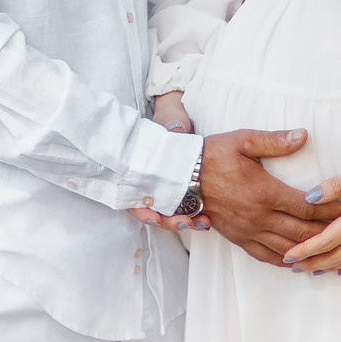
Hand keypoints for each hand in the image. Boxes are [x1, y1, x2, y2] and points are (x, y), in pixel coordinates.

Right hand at [129, 93, 207, 230]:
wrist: (181, 120)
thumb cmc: (171, 119)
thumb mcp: (170, 118)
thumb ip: (172, 122)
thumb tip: (177, 129)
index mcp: (140, 170)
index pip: (134, 198)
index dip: (142, 212)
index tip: (155, 217)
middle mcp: (150, 184)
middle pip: (151, 213)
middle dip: (168, 222)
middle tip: (185, 222)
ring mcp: (165, 190)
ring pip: (168, 215)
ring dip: (183, 222)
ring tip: (202, 222)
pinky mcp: (181, 193)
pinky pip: (184, 211)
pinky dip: (193, 218)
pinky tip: (206, 219)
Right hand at [198, 128, 338, 266]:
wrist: (182, 176)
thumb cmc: (214, 154)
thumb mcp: (243, 140)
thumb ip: (275, 140)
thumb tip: (303, 136)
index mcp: (265, 192)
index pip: (309, 207)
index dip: (333, 211)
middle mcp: (259, 217)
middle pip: (304, 232)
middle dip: (331, 233)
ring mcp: (249, 231)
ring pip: (288, 248)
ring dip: (312, 252)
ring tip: (334, 251)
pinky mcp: (238, 238)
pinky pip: (266, 256)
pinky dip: (286, 261)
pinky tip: (300, 262)